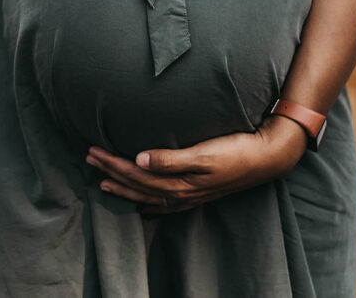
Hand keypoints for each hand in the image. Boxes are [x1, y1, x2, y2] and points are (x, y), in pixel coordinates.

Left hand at [84, 114, 308, 214]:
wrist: (266, 158)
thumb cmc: (235, 150)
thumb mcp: (204, 152)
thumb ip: (171, 158)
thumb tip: (139, 159)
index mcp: (179, 182)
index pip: (135, 174)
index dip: (112, 163)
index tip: (92, 151)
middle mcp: (181, 193)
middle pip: (137, 185)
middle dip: (111, 172)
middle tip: (89, 158)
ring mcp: (190, 196)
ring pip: (147, 195)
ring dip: (124, 187)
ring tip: (103, 180)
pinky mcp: (198, 193)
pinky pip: (165, 203)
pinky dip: (148, 203)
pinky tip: (141, 205)